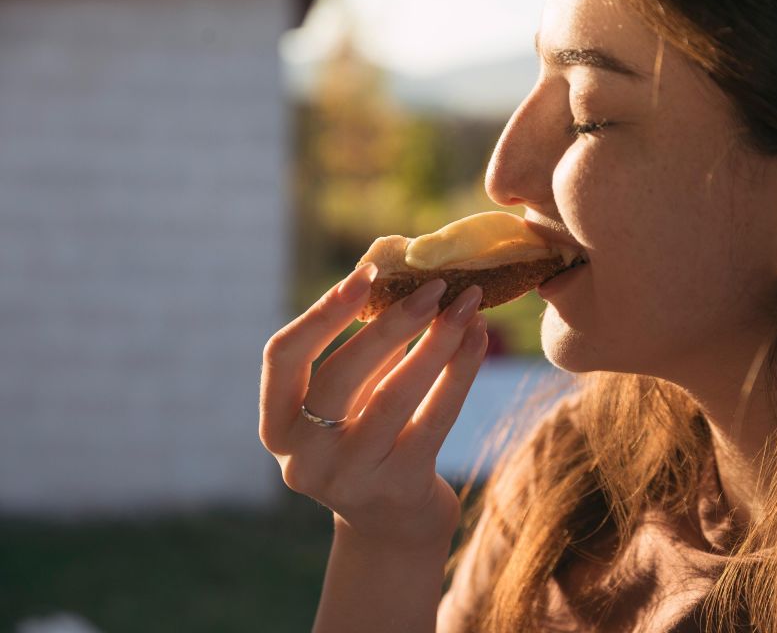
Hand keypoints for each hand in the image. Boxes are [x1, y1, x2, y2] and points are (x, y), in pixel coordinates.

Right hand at [259, 263, 487, 552]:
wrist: (393, 526)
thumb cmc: (368, 441)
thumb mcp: (349, 401)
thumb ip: (361, 351)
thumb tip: (399, 275)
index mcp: (277, 426)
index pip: (282, 356)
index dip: (322, 312)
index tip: (367, 273)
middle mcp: (303, 457)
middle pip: (339, 375)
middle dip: (390, 323)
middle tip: (435, 285)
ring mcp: (349, 478)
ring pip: (393, 396)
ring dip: (435, 342)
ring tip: (467, 304)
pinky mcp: (399, 487)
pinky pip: (435, 417)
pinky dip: (459, 371)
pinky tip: (477, 339)